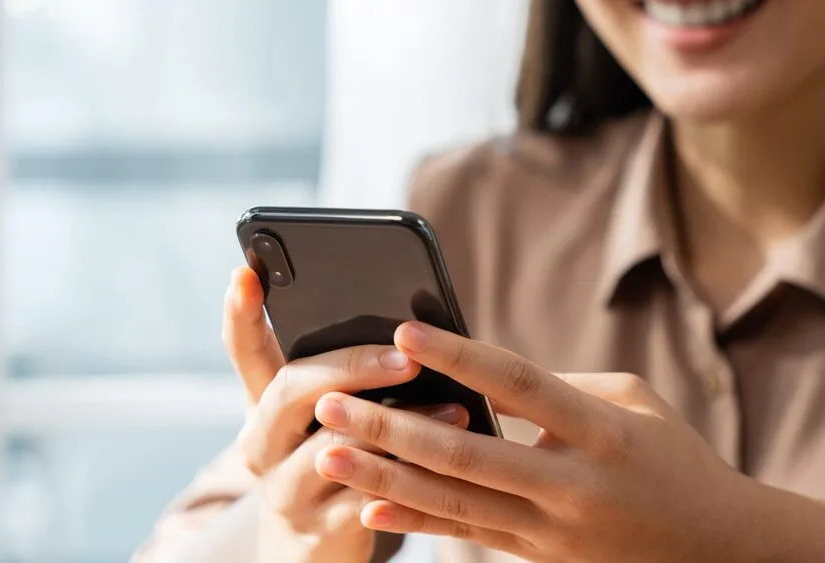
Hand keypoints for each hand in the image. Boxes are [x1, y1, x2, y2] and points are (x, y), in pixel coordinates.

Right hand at [222, 269, 469, 562]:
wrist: (309, 553)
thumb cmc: (329, 468)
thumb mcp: (318, 422)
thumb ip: (343, 381)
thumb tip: (409, 329)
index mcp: (263, 407)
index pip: (244, 351)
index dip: (241, 313)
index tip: (246, 272)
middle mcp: (261, 444)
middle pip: (291, 390)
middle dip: (351, 366)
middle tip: (405, 357)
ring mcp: (284, 489)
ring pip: (335, 445)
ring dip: (399, 424)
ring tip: (454, 408)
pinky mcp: (317, 530)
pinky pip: (365, 498)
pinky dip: (408, 477)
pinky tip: (446, 463)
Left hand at [311, 321, 767, 562]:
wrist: (717, 551)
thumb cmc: (671, 457)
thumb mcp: (630, 403)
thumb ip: (555, 386)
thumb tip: (477, 372)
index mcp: (600, 432)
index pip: (519, 385)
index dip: (460, 356)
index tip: (403, 332)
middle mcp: (571, 486)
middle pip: (465, 453)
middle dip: (390, 427)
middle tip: (329, 400)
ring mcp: (551, 530)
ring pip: (453, 503)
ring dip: (383, 477)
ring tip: (328, 451)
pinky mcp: (537, 556)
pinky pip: (466, 536)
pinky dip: (414, 523)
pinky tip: (367, 507)